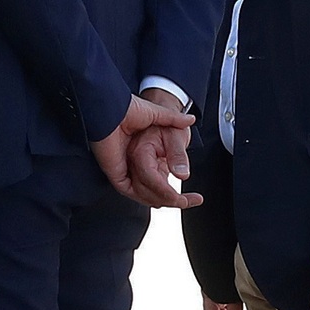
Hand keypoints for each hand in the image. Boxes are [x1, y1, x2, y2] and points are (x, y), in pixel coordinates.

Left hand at [91, 89, 197, 210]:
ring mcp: (126, 169)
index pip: (162, 177)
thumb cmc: (130, 108)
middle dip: (172, 198)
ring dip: (163, 199)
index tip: (195, 195)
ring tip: (179, 200)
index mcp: (146, 152)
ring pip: (145, 194)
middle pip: (155, 190)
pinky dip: (146, 196)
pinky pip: (131, 191)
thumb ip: (173, 120)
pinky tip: (162, 197)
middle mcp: (136, 163)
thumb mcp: (158, 115)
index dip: (177, 187)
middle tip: (188, 201)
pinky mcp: (116, 173)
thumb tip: (190, 120)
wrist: (113, 108)